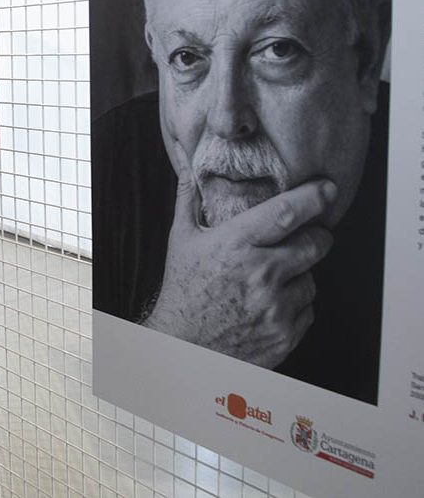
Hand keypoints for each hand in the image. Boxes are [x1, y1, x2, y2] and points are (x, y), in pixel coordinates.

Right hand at [145, 142, 334, 367]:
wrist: (182, 346)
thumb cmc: (183, 287)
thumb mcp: (182, 238)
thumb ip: (189, 197)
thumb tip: (187, 163)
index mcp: (235, 245)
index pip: (285, 213)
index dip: (312, 198)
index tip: (327, 188)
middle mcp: (259, 274)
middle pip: (313, 244)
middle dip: (317, 235)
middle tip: (309, 234)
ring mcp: (274, 307)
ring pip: (312, 278)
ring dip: (300, 274)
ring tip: (273, 277)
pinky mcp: (284, 334)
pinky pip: (308, 309)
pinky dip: (296, 303)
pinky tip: (271, 302)